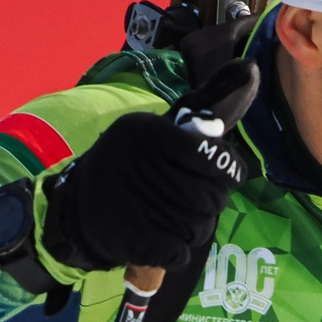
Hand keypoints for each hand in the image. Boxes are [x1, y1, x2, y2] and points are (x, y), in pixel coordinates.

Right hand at [43, 60, 259, 274]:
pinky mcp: (140, 242)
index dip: (226, 169)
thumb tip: (250, 70)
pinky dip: (176, 249)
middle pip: (212, 196)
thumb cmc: (122, 168)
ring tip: (172, 217)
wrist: (72, 212)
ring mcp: (144, 206)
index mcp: (149, 134)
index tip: (225, 175)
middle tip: (192, 199)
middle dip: (210, 201)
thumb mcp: (150, 132)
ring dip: (194, 226)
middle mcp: (147, 167)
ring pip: (200, 226)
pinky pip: (181, 251)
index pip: (211, 156)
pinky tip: (161, 238)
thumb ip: (197, 118)